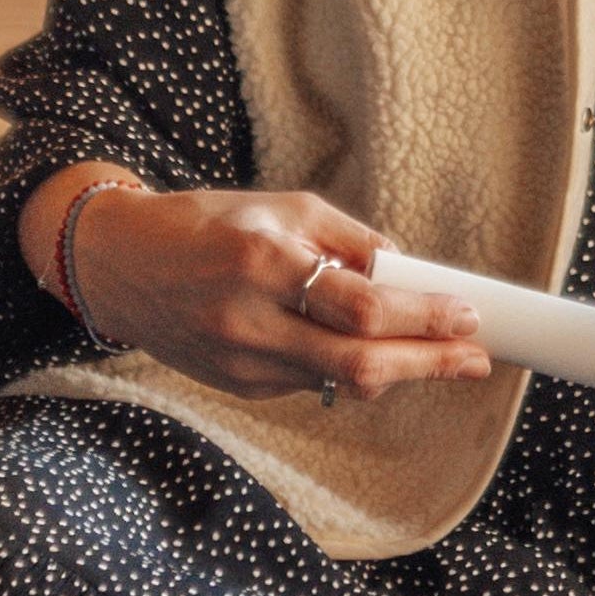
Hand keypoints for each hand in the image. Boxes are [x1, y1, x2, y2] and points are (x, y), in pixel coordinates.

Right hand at [28, 175, 491, 402]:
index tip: (469, 316)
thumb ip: (349, 241)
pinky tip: (363, 348)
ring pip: (340, 382)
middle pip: (360, 365)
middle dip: (430, 364)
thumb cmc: (206, 223)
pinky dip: (346, 366)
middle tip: (476, 359)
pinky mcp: (238, 386)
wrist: (118, 264)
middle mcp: (251, 322)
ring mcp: (242, 364)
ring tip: (438, 351)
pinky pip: (311, 382)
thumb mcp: (282, 208)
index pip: (363, 308)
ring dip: (395, 368)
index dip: (425, 318)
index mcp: (264, 264)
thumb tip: (410, 273)